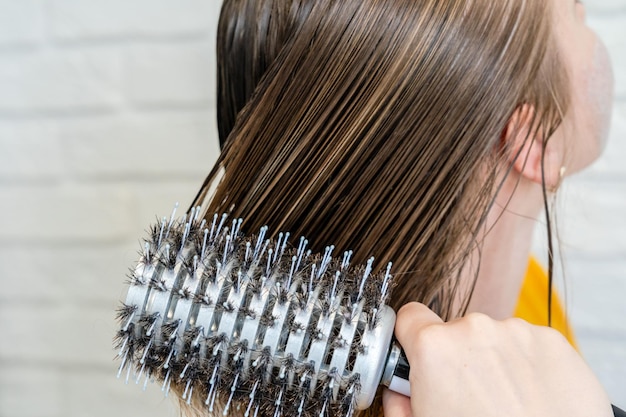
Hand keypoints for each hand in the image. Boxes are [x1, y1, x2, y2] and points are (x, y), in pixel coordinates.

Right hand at [382, 302, 612, 416]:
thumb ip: (399, 401)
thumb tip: (399, 388)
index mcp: (434, 348)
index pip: (409, 316)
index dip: (411, 338)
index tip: (420, 355)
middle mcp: (474, 329)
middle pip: (456, 331)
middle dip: (460, 358)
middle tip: (470, 398)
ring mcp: (516, 331)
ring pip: (494, 338)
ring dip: (495, 361)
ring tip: (507, 403)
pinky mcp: (552, 341)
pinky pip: (528, 344)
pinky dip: (527, 365)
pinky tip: (531, 397)